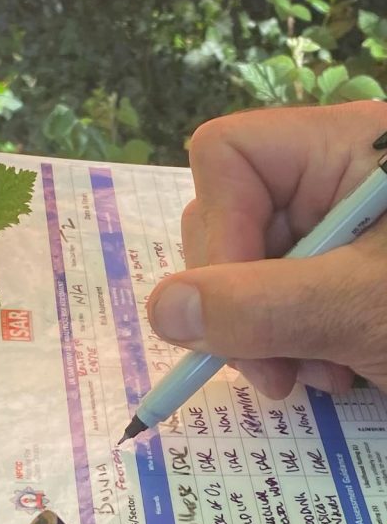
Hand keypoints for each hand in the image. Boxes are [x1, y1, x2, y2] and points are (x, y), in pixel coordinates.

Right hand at [147, 101, 386, 396]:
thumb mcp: (362, 306)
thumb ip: (261, 305)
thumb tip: (160, 311)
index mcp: (344, 147)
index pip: (227, 157)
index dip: (218, 233)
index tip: (242, 311)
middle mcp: (330, 177)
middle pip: (227, 220)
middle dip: (242, 306)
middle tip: (282, 371)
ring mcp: (334, 228)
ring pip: (244, 272)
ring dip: (266, 337)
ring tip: (322, 376)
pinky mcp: (337, 274)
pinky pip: (274, 300)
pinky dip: (289, 344)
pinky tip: (334, 371)